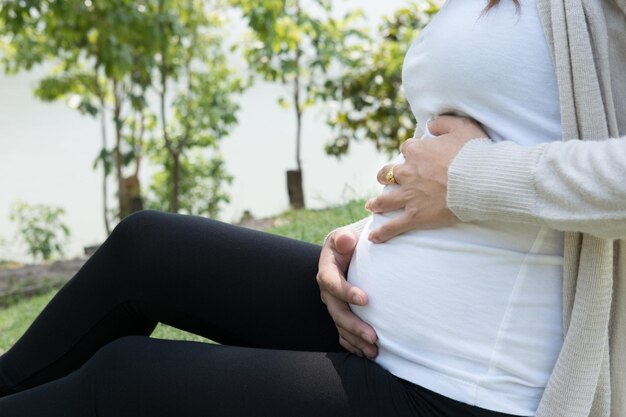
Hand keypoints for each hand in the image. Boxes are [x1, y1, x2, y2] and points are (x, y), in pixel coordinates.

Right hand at [317, 226, 377, 357]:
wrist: (350, 250)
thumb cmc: (350, 241)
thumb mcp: (345, 234)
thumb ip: (344, 237)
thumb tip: (346, 241)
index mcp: (326, 269)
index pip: (332, 283)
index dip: (346, 292)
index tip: (365, 300)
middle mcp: (327, 289)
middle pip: (336, 311)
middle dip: (354, 325)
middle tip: (373, 336)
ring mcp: (333, 303)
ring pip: (340, 325)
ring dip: (355, 340)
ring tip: (373, 350)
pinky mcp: (341, 312)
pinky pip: (342, 333)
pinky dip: (352, 344)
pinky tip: (365, 353)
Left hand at [366, 115, 489, 242]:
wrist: (482, 180)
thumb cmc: (475, 153)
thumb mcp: (462, 126)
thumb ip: (443, 122)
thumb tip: (430, 124)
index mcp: (418, 151)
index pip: (407, 149)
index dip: (412, 153)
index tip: (416, 157)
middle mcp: (408, 172)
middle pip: (388, 172)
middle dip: (385, 176)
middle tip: (385, 179)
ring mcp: (410, 195)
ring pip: (385, 199)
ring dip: (377, 203)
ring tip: (372, 206)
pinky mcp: (415, 215)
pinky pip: (393, 226)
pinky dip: (382, 233)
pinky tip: (373, 238)